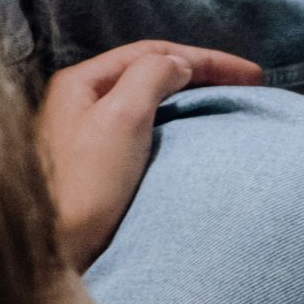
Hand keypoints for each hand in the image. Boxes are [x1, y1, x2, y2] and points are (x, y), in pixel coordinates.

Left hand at [37, 41, 260, 268]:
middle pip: (151, 73)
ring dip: (190, 97)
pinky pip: (146, 129)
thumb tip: (179, 65)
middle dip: (201, 74)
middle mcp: (81, 101)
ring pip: (150, 101)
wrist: (51, 250)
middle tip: (248, 85)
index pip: (153, 54)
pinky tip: (194, 134)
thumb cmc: (84, 186)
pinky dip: (177, 123)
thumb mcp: (121, 118)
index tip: (252, 75)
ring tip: (227, 104)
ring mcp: (88, 133)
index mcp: (81, 83)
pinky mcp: (98, 165)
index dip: (206, 59)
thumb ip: (152, 77)